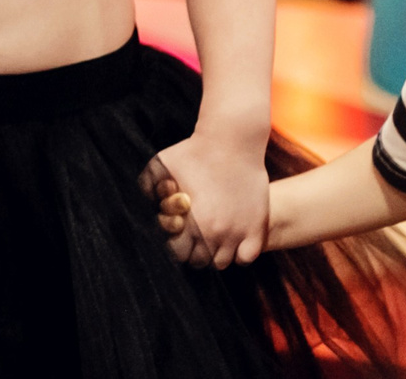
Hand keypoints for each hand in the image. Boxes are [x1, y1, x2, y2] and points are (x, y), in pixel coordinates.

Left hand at [145, 130, 268, 267]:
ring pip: (222, 262)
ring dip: (214, 253)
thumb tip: (148, 204)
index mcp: (192, 222)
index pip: (178, 253)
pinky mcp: (258, 227)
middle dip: (193, 252)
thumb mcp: (161, 164)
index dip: (174, 245)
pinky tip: (231, 240)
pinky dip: (238, 254)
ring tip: (210, 238)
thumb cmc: (194, 152)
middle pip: (200, 261)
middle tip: (192, 238)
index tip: (176, 234)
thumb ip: (148, 186)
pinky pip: (246, 258)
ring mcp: (240, 232)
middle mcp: (217, 233)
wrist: (232, 142)